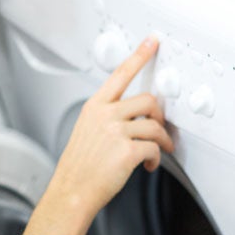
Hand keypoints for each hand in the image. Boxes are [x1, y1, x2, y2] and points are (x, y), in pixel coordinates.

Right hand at [25, 37, 173, 234]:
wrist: (72, 191)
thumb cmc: (79, 166)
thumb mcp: (86, 131)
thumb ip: (108, 117)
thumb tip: (137, 116)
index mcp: (95, 106)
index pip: (120, 74)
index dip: (140, 55)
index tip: (152, 42)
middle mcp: (105, 115)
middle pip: (148, 100)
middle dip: (159, 115)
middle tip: (160, 128)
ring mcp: (115, 132)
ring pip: (154, 125)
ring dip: (163, 139)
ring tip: (159, 150)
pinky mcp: (127, 151)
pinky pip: (154, 148)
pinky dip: (156, 158)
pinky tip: (149, 165)